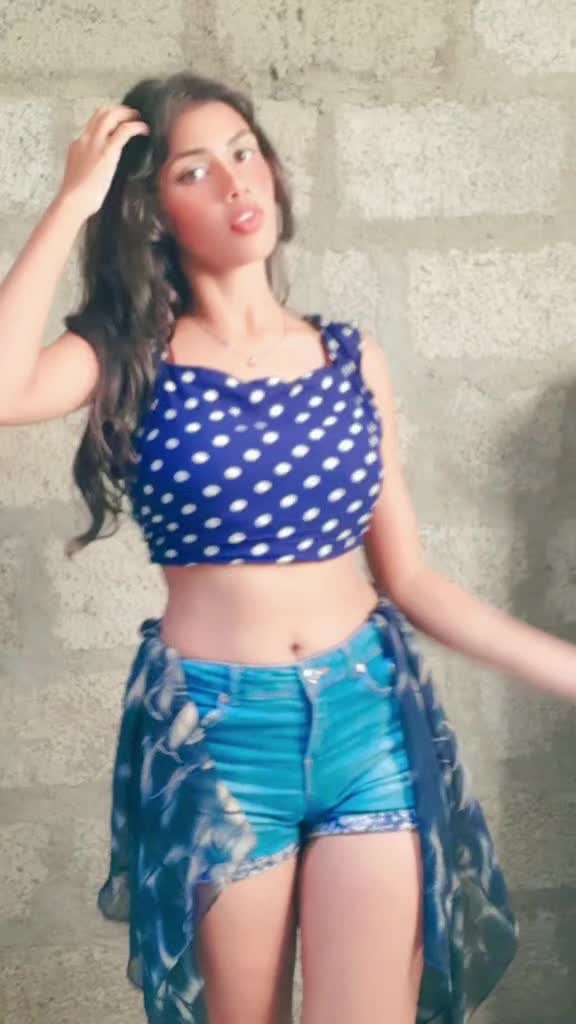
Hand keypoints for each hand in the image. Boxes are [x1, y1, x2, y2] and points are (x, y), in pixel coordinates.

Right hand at [57, 105, 149, 219]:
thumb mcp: (81, 175)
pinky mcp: (107, 152)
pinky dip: (136, 126)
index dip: (109, 119)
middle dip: (118, 109)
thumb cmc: (78, 197)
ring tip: (139, 118)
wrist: (73, 201)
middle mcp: (85, 139)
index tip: (120, 122)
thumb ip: (90, 166)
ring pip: (111, 115)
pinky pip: (124, 130)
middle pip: (101, 112)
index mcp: (78, 145)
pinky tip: (145, 130)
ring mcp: (95, 143)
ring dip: (127, 113)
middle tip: (132, 115)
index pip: (93, 123)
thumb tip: (101, 171)